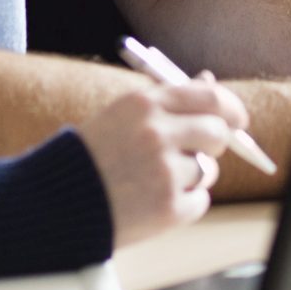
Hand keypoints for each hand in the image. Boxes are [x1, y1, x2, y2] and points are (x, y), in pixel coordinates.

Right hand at [74, 76, 250, 248]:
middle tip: (204, 153)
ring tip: (154, 183)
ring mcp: (163, 171)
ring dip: (192, 177)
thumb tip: (209, 81)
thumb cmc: (89, 159)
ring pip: (208, 170)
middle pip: (218, 132)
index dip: (231, 109)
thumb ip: (167, 101)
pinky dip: (184, 205)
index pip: (210, 97)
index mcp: (143, 104)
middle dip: (217, 143)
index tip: (237, 120)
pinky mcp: (168, 208)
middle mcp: (156, 133)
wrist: (52, 206)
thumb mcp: (122, 116)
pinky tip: (153, 204)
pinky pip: (199, 201)